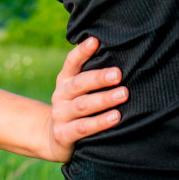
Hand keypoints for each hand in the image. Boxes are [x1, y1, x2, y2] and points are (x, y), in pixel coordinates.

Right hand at [42, 36, 127, 161]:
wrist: (55, 139)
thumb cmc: (77, 107)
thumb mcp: (79, 90)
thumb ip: (92, 75)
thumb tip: (120, 54)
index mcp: (64, 80)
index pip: (71, 62)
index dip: (82, 51)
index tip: (96, 40)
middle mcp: (60, 95)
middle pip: (79, 83)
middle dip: (99, 78)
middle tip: (118, 74)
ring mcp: (60, 115)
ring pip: (83, 105)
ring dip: (104, 99)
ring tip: (123, 94)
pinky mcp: (63, 134)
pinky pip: (84, 127)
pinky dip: (100, 122)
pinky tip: (116, 117)